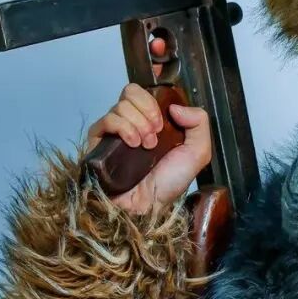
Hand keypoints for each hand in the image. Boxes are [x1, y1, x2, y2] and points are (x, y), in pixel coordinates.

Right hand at [84, 37, 212, 214]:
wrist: (147, 208)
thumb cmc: (168, 184)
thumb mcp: (198, 152)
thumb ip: (199, 122)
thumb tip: (176, 106)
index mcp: (152, 121)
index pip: (146, 91)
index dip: (154, 96)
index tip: (163, 113)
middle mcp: (132, 123)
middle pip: (131, 92)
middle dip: (148, 110)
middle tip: (157, 134)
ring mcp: (114, 131)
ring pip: (121, 105)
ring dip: (139, 124)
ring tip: (146, 146)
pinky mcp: (98, 141)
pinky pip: (108, 119)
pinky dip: (124, 128)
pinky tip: (134, 145)